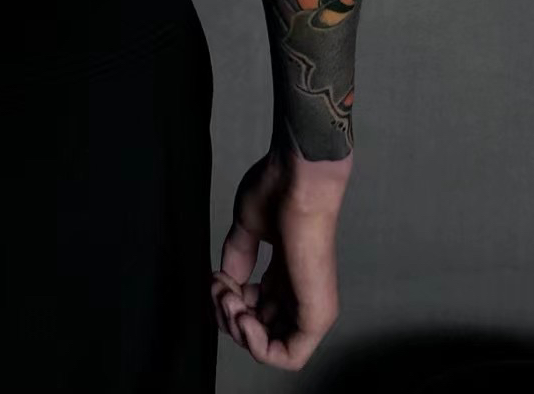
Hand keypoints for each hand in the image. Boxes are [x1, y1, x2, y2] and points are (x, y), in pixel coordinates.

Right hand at [211, 147, 350, 370]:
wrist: (298, 178)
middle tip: (219, 289)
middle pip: (258, 330)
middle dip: (228, 318)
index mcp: (284, 273)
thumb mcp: (248, 228)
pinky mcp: (317, 314)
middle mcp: (297, 292)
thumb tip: (228, 284)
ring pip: (270, 348)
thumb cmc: (277, 190)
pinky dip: (258, 347)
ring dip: (238, 331)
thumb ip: (238, 259)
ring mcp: (309, 305)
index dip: (227, 302)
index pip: (254, 310)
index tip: (216, 278)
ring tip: (229, 298)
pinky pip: (289, 356)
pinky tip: (243, 319)